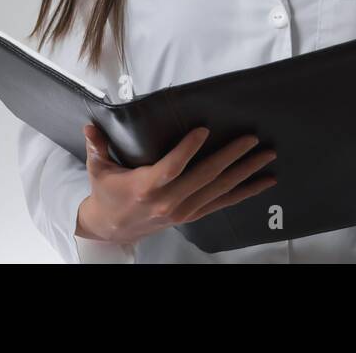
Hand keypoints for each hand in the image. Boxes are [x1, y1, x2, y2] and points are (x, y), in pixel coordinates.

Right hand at [75, 123, 277, 245]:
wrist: (112, 228)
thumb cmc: (107, 193)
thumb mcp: (97, 169)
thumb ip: (96, 146)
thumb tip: (89, 127)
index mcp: (145, 187)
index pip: (172, 167)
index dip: (188, 148)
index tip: (204, 129)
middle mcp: (168, 201)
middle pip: (205, 176)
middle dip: (231, 156)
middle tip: (251, 138)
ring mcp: (183, 210)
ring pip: (219, 190)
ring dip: (245, 172)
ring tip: (266, 156)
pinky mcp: (192, 215)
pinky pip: (223, 203)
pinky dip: (245, 192)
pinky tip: (263, 182)